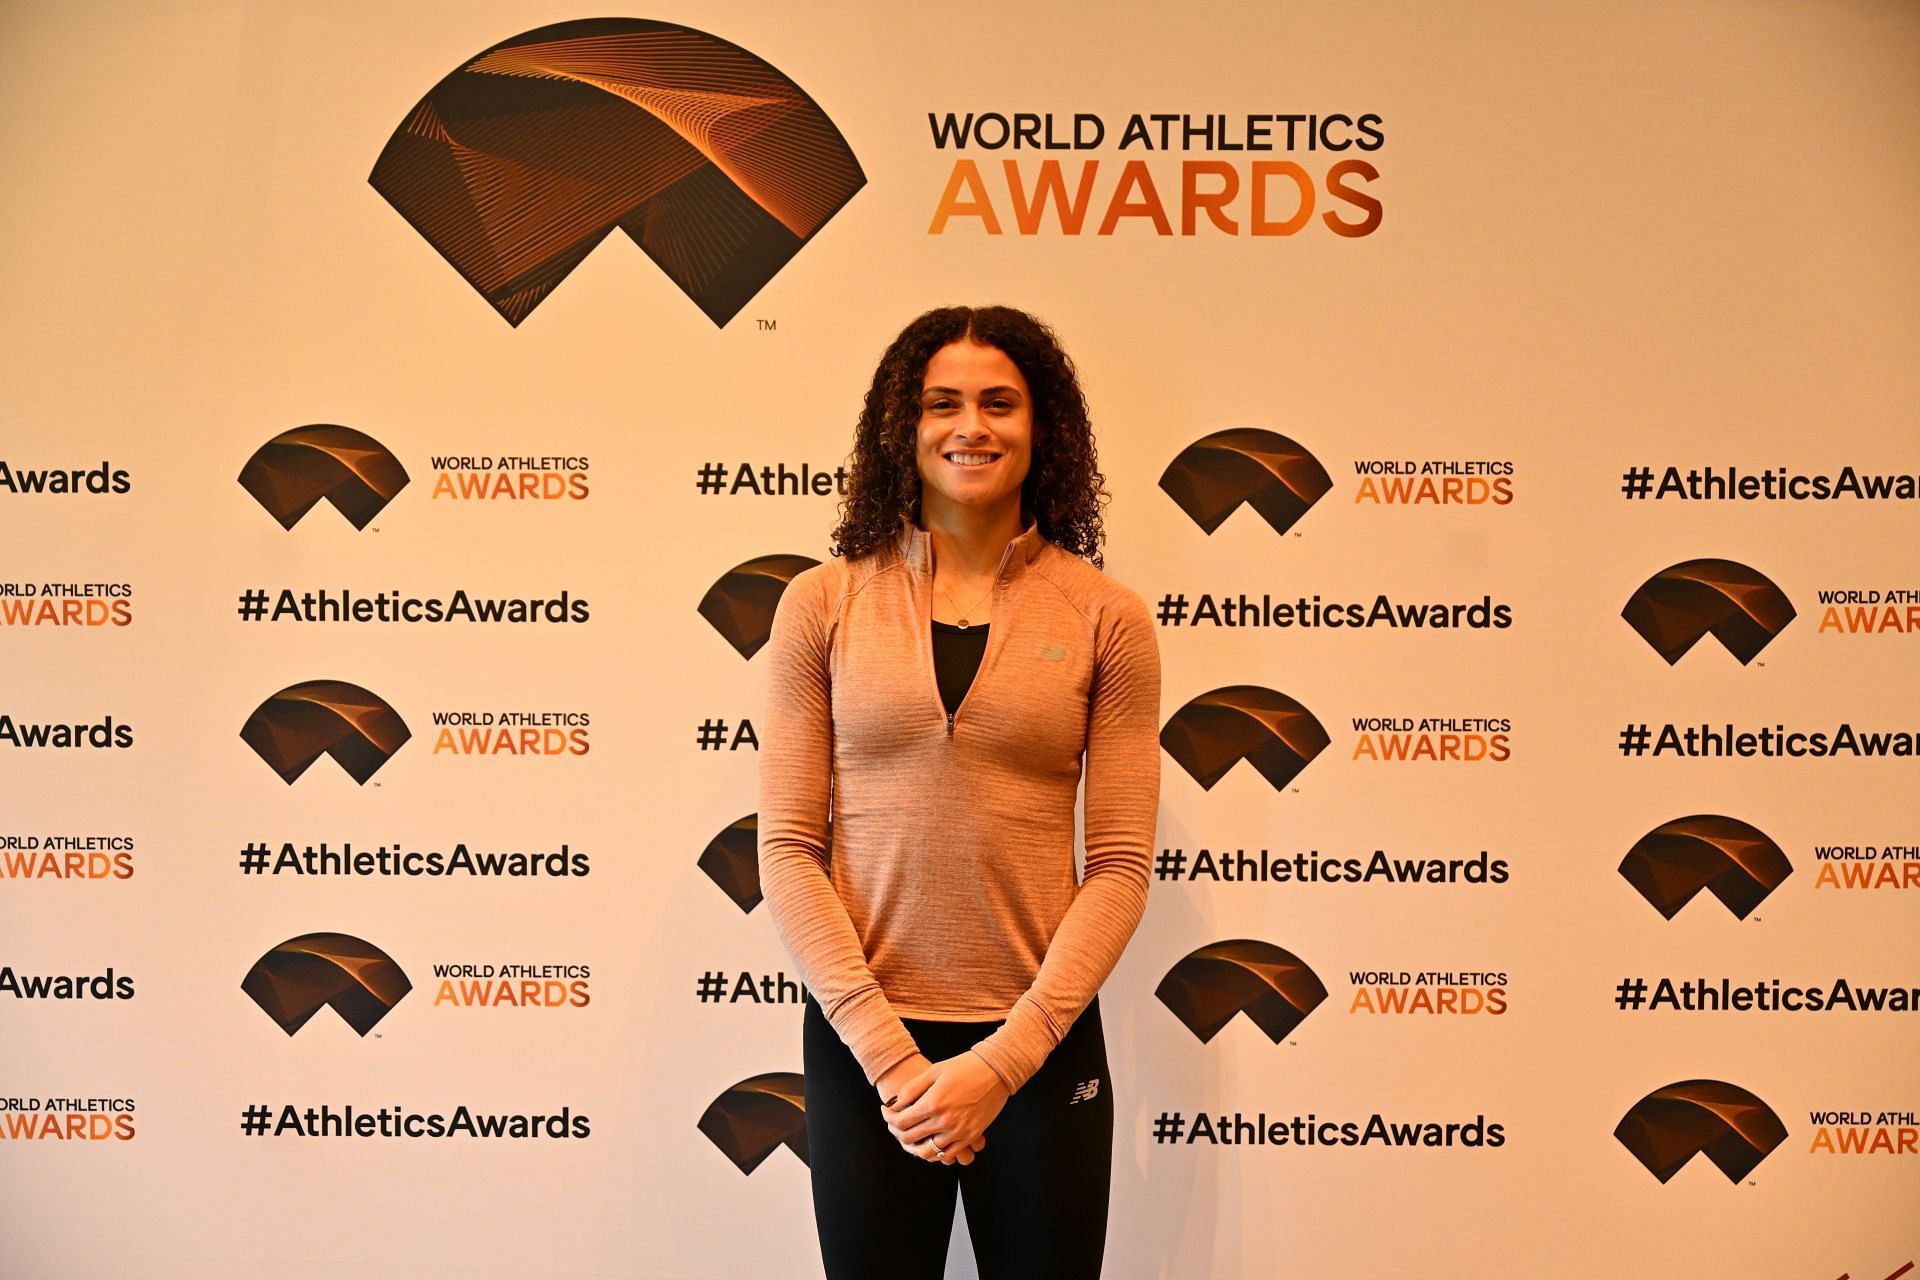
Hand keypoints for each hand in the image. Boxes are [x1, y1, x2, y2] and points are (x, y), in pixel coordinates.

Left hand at [881, 1051, 1008, 1165]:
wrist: (996, 1070)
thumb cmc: (964, 1066)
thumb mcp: (934, 1070)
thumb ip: (912, 1089)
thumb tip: (895, 1104)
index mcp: (933, 1103)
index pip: (901, 1122)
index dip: (888, 1118)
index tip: (886, 1111)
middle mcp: (945, 1121)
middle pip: (910, 1138)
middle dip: (896, 1132)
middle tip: (893, 1124)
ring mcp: (959, 1131)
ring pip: (927, 1152)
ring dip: (913, 1147)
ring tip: (909, 1137)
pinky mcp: (970, 1136)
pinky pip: (948, 1155)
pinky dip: (935, 1153)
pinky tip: (929, 1143)